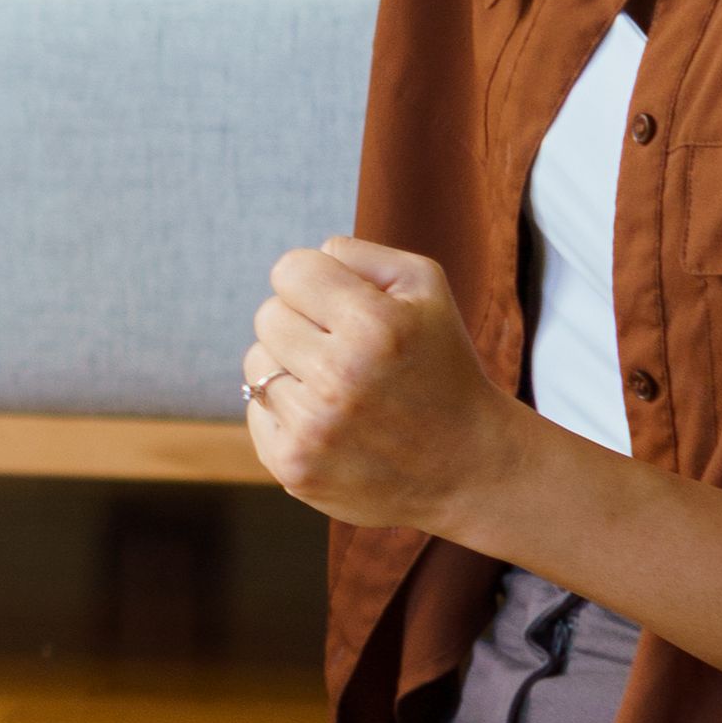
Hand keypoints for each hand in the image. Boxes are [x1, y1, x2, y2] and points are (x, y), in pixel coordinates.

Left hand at [244, 237, 531, 535]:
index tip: (342, 303)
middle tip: (346, 349)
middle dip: (303, 323)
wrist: (466, 466)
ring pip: (257, 363)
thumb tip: (307, 258)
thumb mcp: (426, 288)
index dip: (315, 281)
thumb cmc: (440, 363)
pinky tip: (331, 422)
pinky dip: (285, 411)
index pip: (290, 270)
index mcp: (374, 325)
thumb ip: (360, 255)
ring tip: (341, 388)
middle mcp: (339, 378)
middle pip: (268, 315)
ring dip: (290, 368)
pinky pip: (255, 410)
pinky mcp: (292, 467)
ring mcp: (313, 429)